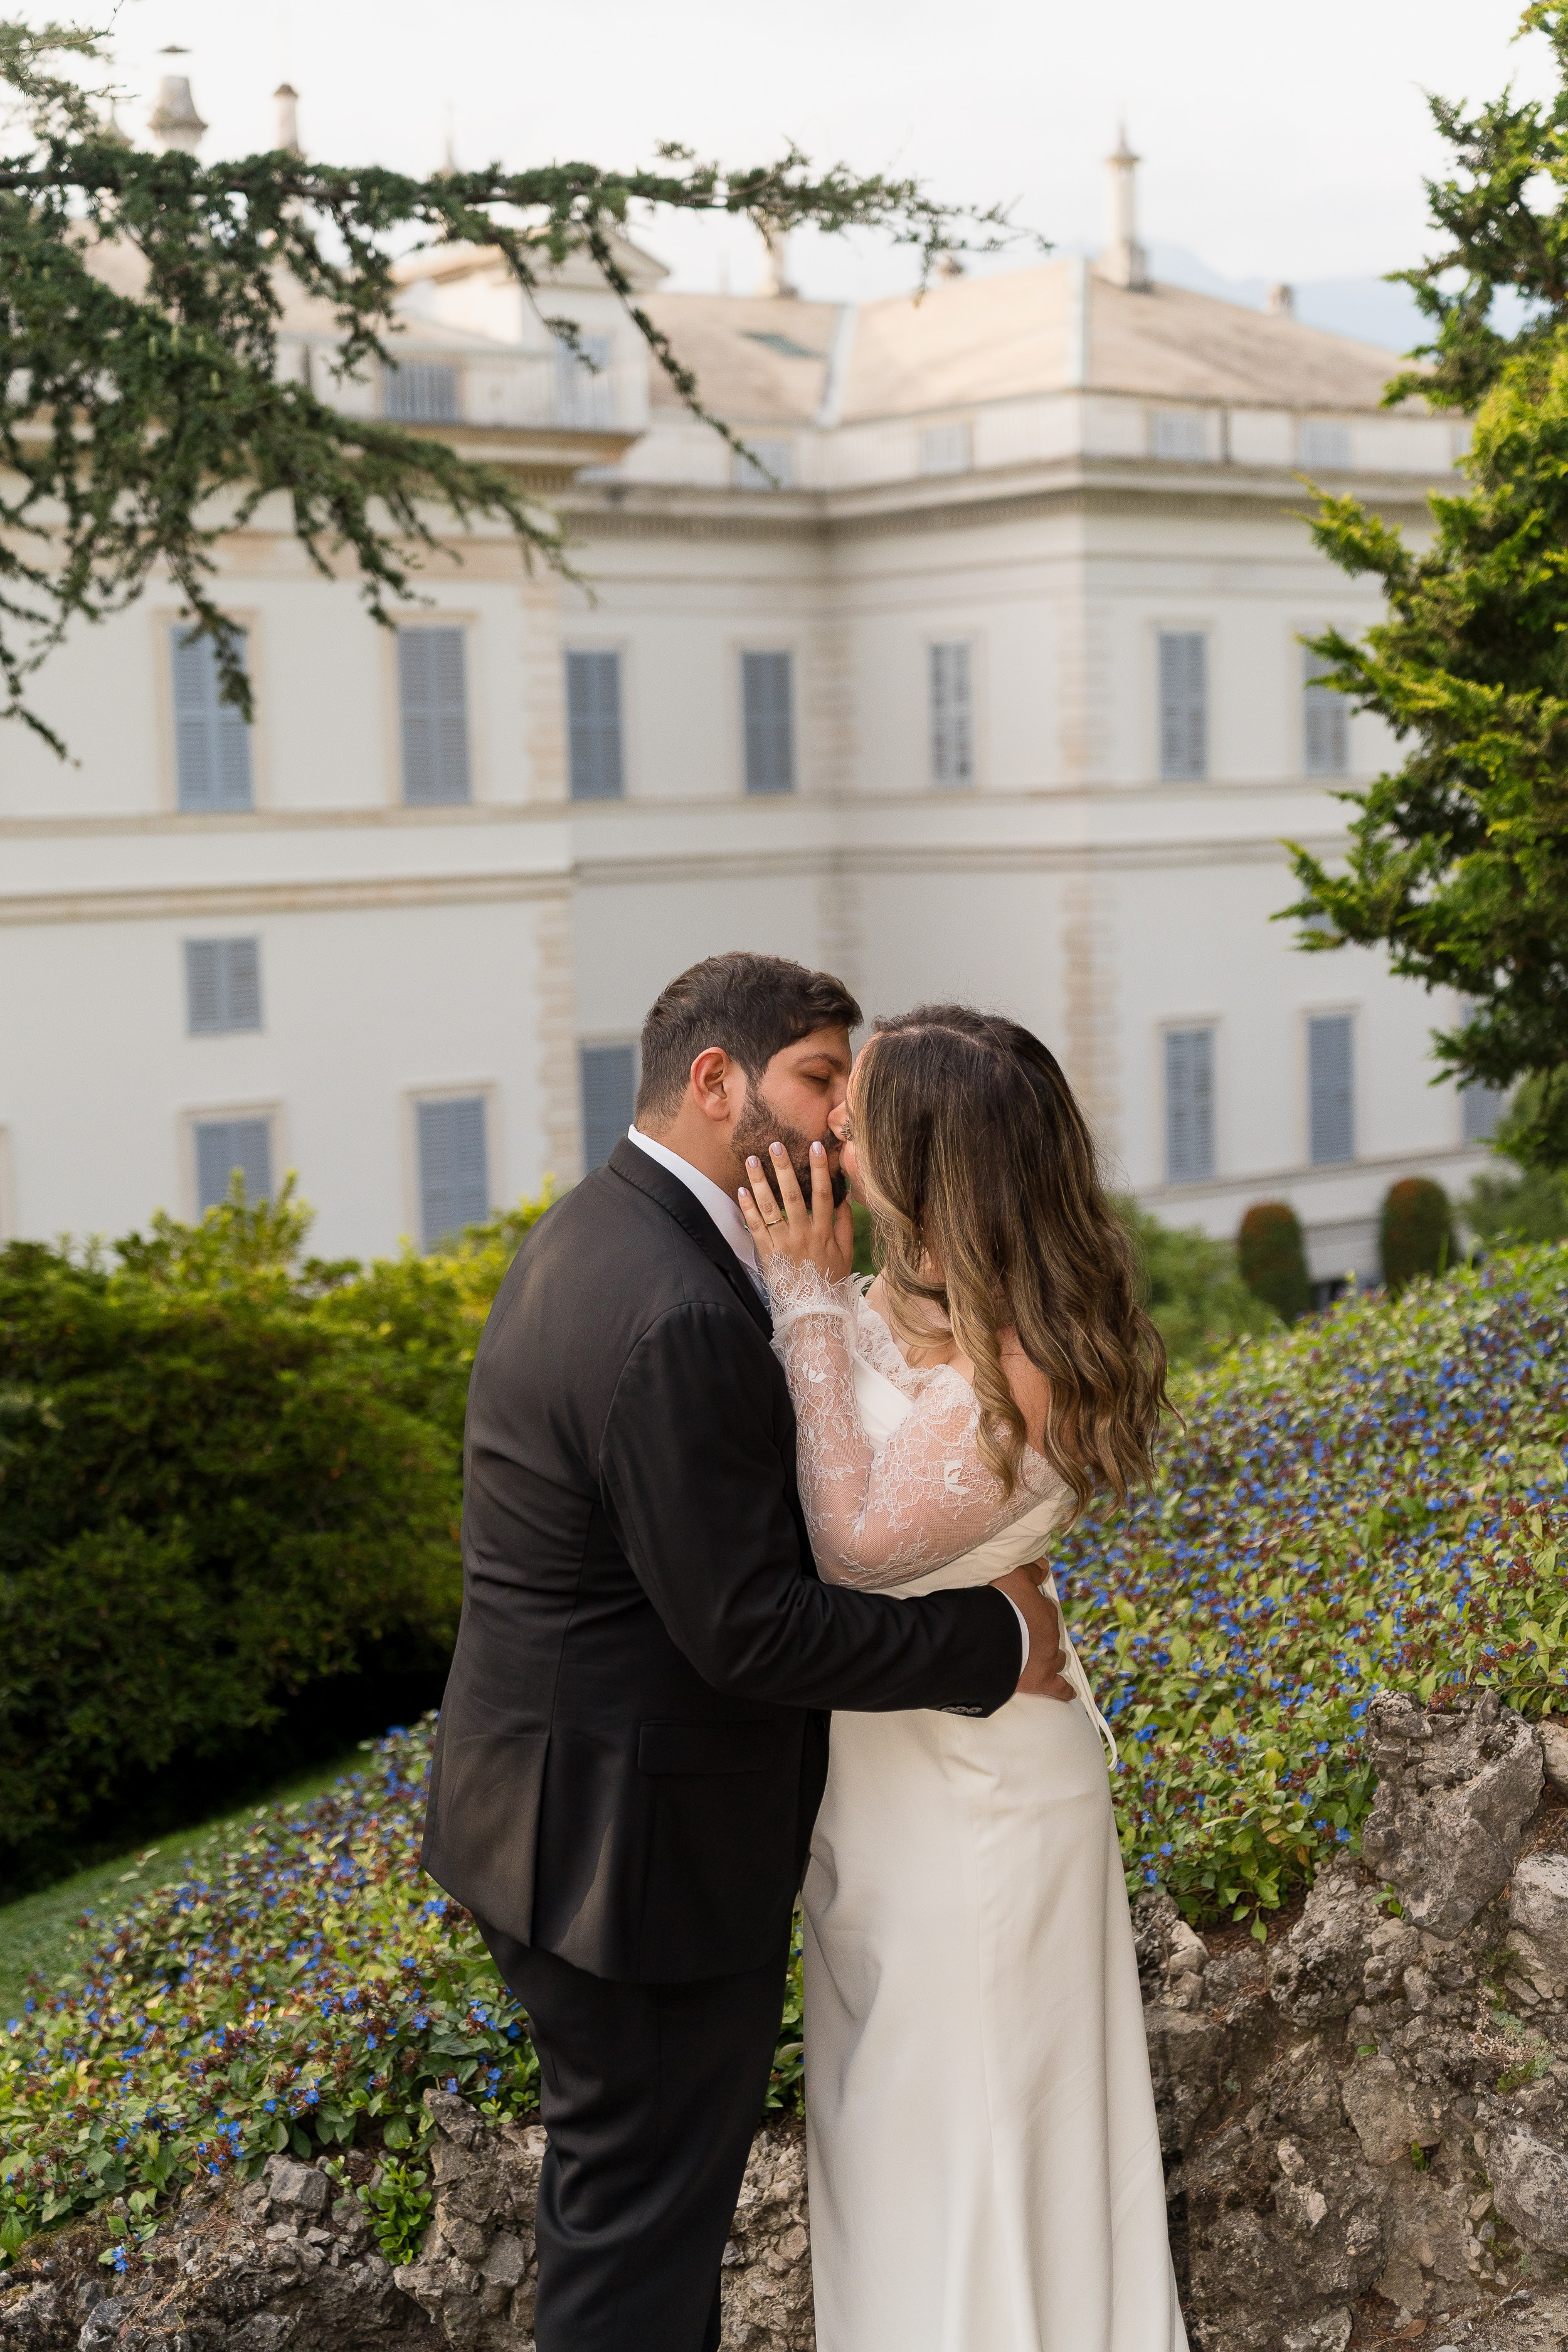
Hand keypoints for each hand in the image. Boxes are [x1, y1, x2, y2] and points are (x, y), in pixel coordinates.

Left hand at [738, 1138, 854, 1281]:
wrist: (813, 1312)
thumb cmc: (830, 1281)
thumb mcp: (845, 1254)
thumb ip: (846, 1225)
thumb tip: (845, 1197)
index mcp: (824, 1232)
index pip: (822, 1193)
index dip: (819, 1169)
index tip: (815, 1146)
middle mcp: (803, 1234)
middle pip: (793, 1195)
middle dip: (784, 1167)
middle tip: (776, 1144)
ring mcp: (783, 1243)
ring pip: (770, 1207)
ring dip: (760, 1182)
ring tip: (752, 1160)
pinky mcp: (767, 1254)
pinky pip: (755, 1227)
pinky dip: (747, 1208)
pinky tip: (741, 1190)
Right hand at [991, 1563, 1073, 1700]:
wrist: (992, 1636)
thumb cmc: (1001, 1604)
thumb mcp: (1013, 1577)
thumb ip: (1030, 1571)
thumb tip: (1045, 1565)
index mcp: (1044, 1610)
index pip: (1044, 1608)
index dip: (1033, 1610)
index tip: (1023, 1611)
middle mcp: (1050, 1634)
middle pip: (1051, 1634)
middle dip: (1043, 1634)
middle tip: (1029, 1635)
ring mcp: (1048, 1659)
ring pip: (1057, 1659)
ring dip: (1053, 1658)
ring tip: (1046, 1659)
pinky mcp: (1040, 1681)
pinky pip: (1058, 1688)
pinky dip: (1064, 1690)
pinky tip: (1069, 1693)